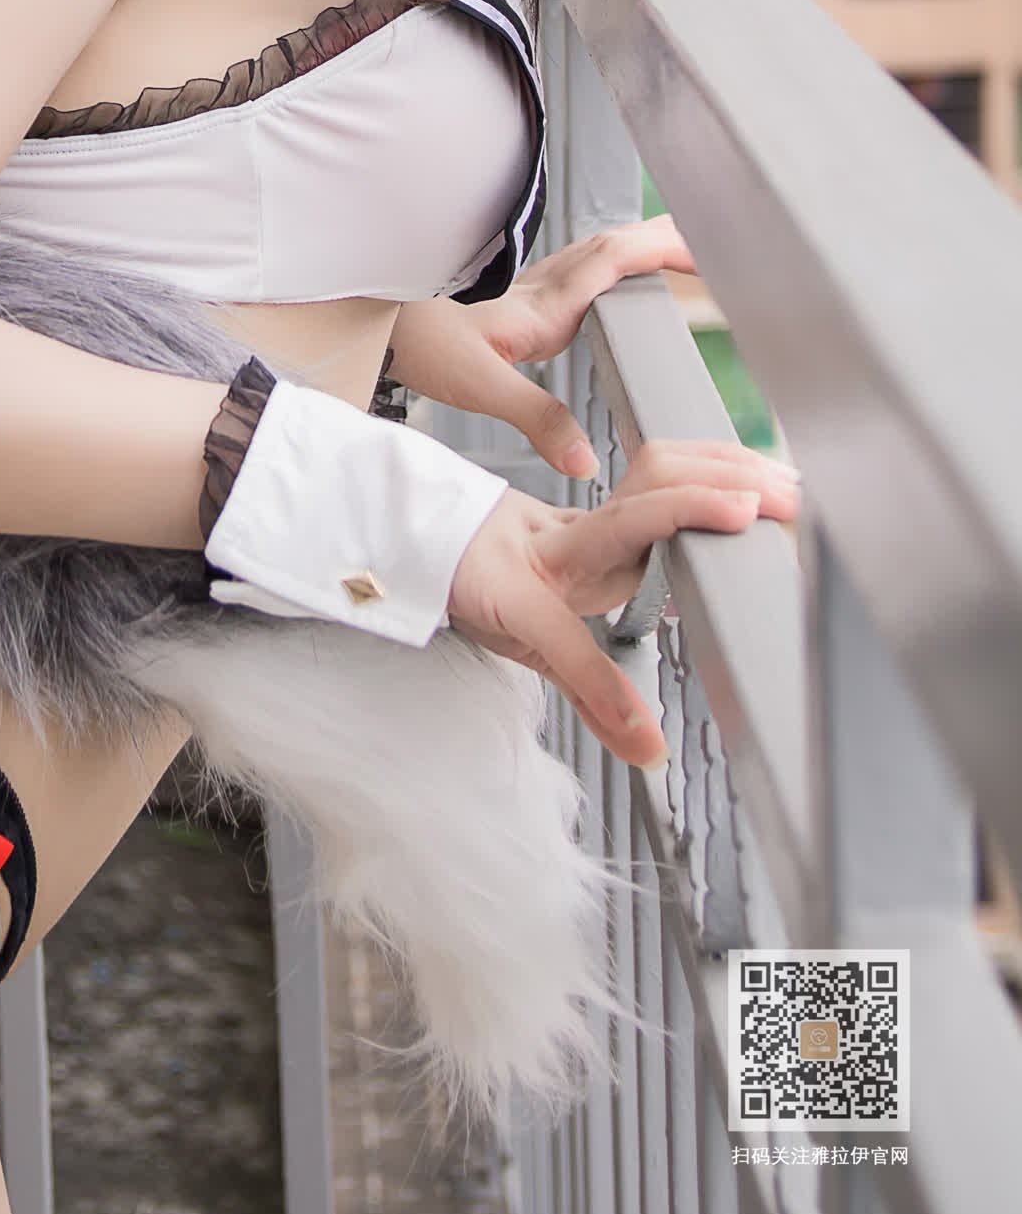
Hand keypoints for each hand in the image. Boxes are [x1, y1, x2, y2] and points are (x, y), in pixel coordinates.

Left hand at [385, 216, 695, 483]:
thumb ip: (537, 419)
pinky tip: (621, 284)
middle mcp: (543, 287)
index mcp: (543, 304)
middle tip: (715, 246)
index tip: (705, 255)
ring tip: (687, 254)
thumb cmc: (418, 343)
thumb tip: (586, 461)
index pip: (613, 261)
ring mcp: (532, 289)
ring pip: (599, 251)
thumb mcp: (478, 387)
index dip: (661, 252)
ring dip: (642, 246)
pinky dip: (615, 265)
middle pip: (615, 244)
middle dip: (666, 239)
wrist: (372, 318)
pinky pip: (583, 270)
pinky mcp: (522, 300)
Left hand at [445, 435, 800, 764]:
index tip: (735, 534)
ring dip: (718, 467)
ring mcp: (586, 512)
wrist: (432, 537)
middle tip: (781, 507)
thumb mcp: (523, 649)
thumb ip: (592, 694)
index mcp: (547, 572)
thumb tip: (649, 748)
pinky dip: (705, 465)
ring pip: (652, 470)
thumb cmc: (472, 583)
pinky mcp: (601, 505)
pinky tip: (742, 476)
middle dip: (714, 492)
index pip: (604, 563)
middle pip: (642, 496)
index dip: (668, 541)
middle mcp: (572, 532)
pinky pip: (655, 471)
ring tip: (779, 485)